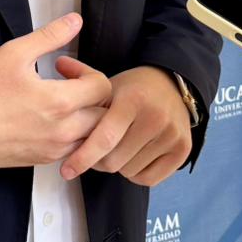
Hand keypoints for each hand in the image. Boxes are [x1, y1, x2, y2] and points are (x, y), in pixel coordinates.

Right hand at [0, 13, 111, 168]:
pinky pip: (73, 150)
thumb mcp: (14, 53)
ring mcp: (54, 149)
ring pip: (91, 136)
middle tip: (66, 83)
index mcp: (60, 103)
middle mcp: (63, 131)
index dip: (86, 70)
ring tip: (62, 102)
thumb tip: (74, 21)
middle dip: (90, 94)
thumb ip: (50, 36)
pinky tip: (51, 120)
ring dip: (85, 117)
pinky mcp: (43, 160)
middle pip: (103, 114)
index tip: (64, 66)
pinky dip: (72, 135)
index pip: (102, 87)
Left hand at [58, 66, 191, 187]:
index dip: (82, 157)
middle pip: (114, 161)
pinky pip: (148, 179)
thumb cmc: (134, 89)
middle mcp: (155, 118)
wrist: (173, 85)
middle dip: (98, 161)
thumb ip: (82, 79)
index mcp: (132, 101)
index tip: (66, 170)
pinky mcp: (183, 150)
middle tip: (96, 151)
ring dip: (117, 165)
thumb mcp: (108, 83)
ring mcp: (172, 135)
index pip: (104, 138)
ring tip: (118, 148)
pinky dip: (135, 173)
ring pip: (129, 171)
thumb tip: (58, 63)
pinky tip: (133, 156)